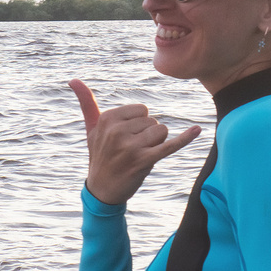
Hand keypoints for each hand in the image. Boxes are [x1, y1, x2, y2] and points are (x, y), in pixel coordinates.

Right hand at [71, 78, 200, 206]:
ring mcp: (130, 147)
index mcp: (107, 119)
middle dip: (147, 135)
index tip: (124, 138)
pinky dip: (185, 138)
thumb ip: (86, 102)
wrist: (102, 190)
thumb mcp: (91, 129)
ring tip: (138, 156)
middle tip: (130, 151)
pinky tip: (197, 130)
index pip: (142, 110)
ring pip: (162, 132)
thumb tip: (73, 79)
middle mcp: (117, 131)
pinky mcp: (144, 161)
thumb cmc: (99, 155)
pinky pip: (170, 145)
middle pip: (153, 121)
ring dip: (156, 145)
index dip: (138, 124)